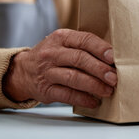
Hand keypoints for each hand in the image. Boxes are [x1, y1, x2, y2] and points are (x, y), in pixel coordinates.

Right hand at [2, 29, 116, 108]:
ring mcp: (48, 72)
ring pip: (74, 78)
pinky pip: (67, 95)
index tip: (113, 57)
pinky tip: (94, 101)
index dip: (100, 48)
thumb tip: (112, 58)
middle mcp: (52, 53)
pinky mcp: (46, 89)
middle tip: (114, 77)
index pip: (84, 40)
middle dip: (100, 69)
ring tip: (108, 90)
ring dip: (94, 85)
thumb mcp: (63, 43)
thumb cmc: (52, 56)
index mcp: (61, 37)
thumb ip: (83, 47)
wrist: (23, 70)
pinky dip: (83, 99)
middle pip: (80, 59)